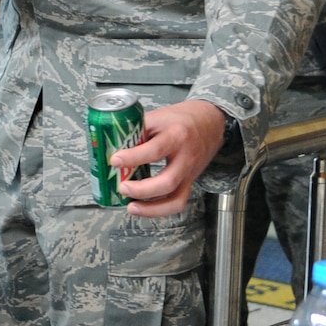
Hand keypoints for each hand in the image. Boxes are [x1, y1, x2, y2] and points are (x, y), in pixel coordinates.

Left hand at [109, 99, 227, 217]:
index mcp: (177, 135)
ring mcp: (190, 172)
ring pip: (176, 199)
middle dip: (141, 190)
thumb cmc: (182, 118)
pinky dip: (160, 209)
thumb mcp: (160, 116)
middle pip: (167, 182)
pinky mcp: (190, 182)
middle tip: (122, 187)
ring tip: (131, 206)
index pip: (154, 150)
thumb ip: (139, 130)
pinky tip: (144, 207)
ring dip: (151, 208)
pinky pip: (177, 202)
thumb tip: (113, 145)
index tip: (115, 160)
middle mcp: (186, 157)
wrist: (211, 122)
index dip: (132, 157)